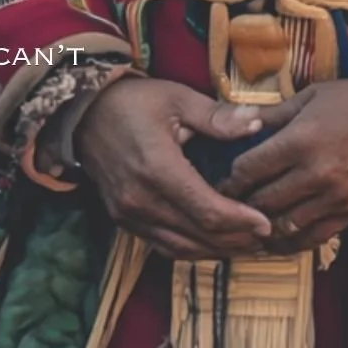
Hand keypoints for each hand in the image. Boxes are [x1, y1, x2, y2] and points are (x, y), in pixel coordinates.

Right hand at [75, 77, 274, 259]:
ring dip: (217, 250)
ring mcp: (129, 214)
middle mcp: (142, 199)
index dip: (241, 222)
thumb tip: (256, 125)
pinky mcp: (123, 220)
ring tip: (246, 243)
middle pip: (199, 237)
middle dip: (237, 240)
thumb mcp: (175, 97)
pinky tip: (213, 242)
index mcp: (158, 169)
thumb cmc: (131, 102)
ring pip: (183, 248)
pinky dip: (192, 249)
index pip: (208, 211)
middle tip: (266, 236)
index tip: (267, 222)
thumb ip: (216, 117)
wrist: (81, 113)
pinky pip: (164, 246)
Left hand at [220, 78, 347, 253]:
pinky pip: (315, 237)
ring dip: (263, 228)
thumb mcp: (311, 96)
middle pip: (263, 201)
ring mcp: (335, 198)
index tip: (223, 182)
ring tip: (249, 225)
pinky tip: (279, 238)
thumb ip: (273, 114)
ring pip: (286, 226)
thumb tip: (239, 123)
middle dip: (241, 205)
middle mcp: (315, 174)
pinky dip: (292, 241)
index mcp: (300, 141)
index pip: (250, 170)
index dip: (230, 179)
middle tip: (228, 206)